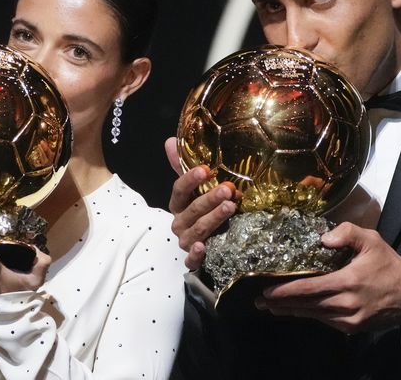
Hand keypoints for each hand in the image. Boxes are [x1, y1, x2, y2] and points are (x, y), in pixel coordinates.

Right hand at [164, 137, 236, 269]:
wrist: (208, 244)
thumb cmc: (201, 210)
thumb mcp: (195, 188)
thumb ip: (183, 167)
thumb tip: (170, 140)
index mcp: (178, 204)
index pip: (179, 190)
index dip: (190, 180)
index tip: (205, 169)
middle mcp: (179, 222)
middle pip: (192, 210)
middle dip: (209, 199)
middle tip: (228, 189)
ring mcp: (186, 242)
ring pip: (197, 230)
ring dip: (212, 218)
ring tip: (230, 207)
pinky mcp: (193, 260)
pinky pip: (191, 260)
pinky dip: (195, 255)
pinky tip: (203, 246)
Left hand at [256, 222, 400, 333]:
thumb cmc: (388, 263)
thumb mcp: (371, 239)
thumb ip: (347, 232)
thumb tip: (322, 238)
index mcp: (347, 281)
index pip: (309, 288)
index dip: (286, 291)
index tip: (267, 291)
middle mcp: (345, 303)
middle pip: (306, 304)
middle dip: (281, 303)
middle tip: (259, 301)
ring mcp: (348, 318)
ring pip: (313, 314)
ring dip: (291, 311)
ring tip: (271, 307)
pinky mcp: (352, 327)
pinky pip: (324, 320)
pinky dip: (308, 314)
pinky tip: (296, 310)